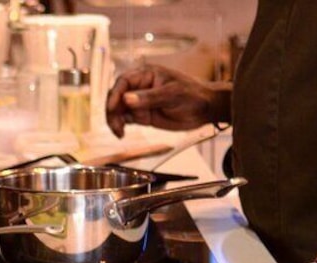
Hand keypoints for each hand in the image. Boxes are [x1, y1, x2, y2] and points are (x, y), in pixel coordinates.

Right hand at [106, 65, 226, 137]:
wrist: (205, 110)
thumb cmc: (193, 95)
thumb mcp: (172, 94)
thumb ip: (149, 97)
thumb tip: (127, 99)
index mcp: (146, 74)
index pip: (123, 82)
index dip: (115, 94)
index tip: (112, 108)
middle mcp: (140, 87)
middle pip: (117, 96)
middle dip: (112, 110)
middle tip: (115, 124)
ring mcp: (140, 102)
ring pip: (118, 109)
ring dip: (114, 120)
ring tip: (119, 132)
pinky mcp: (142, 115)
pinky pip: (125, 119)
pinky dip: (120, 126)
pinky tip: (121, 133)